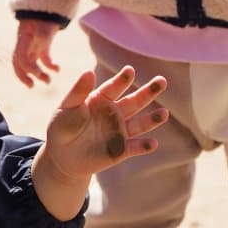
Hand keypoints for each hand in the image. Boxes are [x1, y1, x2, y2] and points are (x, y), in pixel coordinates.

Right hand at [13, 18, 62, 87]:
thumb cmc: (47, 9)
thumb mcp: (45, 21)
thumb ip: (43, 31)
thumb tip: (41, 42)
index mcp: (24, 37)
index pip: (20, 56)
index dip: (26, 68)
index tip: (37, 76)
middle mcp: (26, 42)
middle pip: (19, 62)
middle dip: (24, 75)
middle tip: (32, 86)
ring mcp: (33, 43)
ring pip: (31, 62)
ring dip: (37, 73)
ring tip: (48, 81)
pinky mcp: (42, 43)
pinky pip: (42, 57)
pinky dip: (49, 65)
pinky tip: (58, 69)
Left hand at [32, 66, 168, 219]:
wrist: (62, 156)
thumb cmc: (62, 127)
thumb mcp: (66, 108)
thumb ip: (78, 92)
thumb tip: (89, 72)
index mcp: (101, 99)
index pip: (113, 87)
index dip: (122, 80)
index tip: (129, 71)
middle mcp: (115, 113)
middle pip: (134, 101)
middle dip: (148, 92)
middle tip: (162, 81)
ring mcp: (119, 131)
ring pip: (139, 123)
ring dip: (152, 119)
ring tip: (164, 114)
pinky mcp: (120, 150)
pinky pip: (134, 147)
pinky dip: (143, 146)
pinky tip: (152, 143)